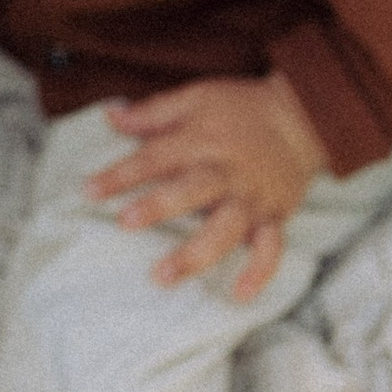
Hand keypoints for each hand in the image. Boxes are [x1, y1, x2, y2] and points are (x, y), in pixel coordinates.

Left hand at [86, 73, 326, 299]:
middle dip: (158, 207)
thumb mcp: (196, 97)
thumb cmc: (241, 108)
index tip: (89, 191)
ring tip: (163, 275)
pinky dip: (258, 273)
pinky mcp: (274, 217)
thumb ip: (153, 113)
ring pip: (224, 228)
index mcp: (202, 141)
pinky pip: (271, 249)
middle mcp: (226, 172)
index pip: (155, 157)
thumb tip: (111, 116)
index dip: (121, 174)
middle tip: (125, 223)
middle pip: (190, 190)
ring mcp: (251, 198)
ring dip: (195, 253)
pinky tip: (239, 295)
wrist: (303, 117)